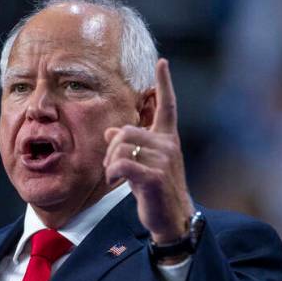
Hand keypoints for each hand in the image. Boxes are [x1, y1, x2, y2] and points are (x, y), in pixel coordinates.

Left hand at [103, 58, 193, 242]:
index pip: (168, 106)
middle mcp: (168, 145)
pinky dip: (112, 172)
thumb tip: (110, 132)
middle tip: (110, 166)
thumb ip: (128, 147)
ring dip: (110, 164)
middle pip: (125, 131)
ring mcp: (163, 160)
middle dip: (110, 148)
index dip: (164, 83)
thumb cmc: (155, 191)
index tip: (162, 62)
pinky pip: (121, 163)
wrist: (171, 218)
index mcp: (168, 139)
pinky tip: (115, 181)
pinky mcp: (153, 176)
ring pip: (120, 148)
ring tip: (114, 176)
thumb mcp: (141, 165)